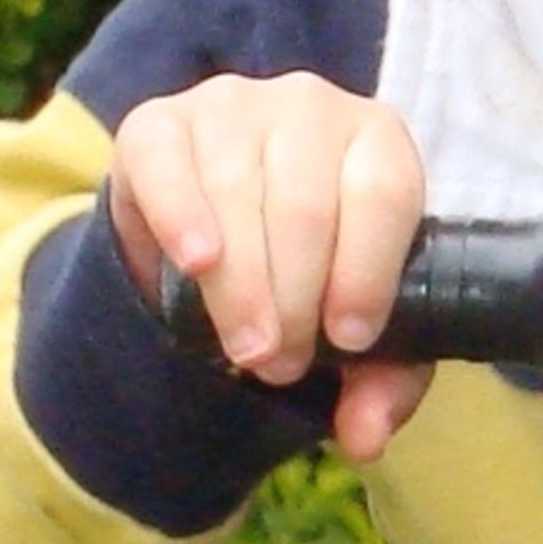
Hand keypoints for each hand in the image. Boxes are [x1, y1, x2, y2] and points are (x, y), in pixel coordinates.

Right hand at [107, 71, 432, 464]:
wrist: (215, 237)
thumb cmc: (310, 274)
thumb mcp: (357, 328)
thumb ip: (382, 380)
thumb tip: (365, 437)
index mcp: (379, 141)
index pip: (384, 193)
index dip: (366, 272)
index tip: (347, 341)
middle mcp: (311, 106)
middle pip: (306, 204)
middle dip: (294, 299)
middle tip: (282, 364)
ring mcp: (232, 105)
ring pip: (238, 191)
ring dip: (243, 285)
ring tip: (248, 347)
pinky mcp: (159, 123)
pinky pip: (169, 164)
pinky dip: (182, 216)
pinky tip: (197, 263)